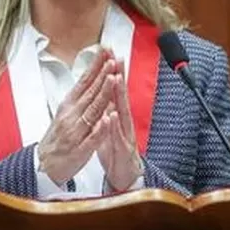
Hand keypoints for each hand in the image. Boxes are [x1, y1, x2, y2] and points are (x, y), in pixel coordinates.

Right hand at [36, 49, 121, 185]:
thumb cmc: (57, 137)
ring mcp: (76, 132)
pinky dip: (100, 128)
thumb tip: (91, 77)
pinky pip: (92, 138)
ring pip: (92, 111)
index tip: (105, 52)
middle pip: (91, 92)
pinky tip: (107, 119)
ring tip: (113, 80)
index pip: (85, 81)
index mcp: (69, 105)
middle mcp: (71, 115)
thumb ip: (80, 96)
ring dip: (103, 95)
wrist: (44, 165)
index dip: (96, 66)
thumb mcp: (66, 112)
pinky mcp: (80, 149)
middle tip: (112, 59)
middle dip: (103, 75)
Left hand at [97, 62, 143, 191]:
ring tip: (116, 78)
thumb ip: (109, 108)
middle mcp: (123, 120)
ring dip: (119, 95)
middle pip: (121, 95)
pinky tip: (112, 115)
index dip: (111, 71)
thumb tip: (104, 91)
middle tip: (117, 58)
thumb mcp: (110, 125)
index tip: (109, 54)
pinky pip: (118, 135)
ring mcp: (125, 133)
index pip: (114, 89)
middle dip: (119, 76)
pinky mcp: (123, 148)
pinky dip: (114, 125)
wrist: (124, 175)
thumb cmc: (116, 149)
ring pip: (122, 111)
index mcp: (117, 114)